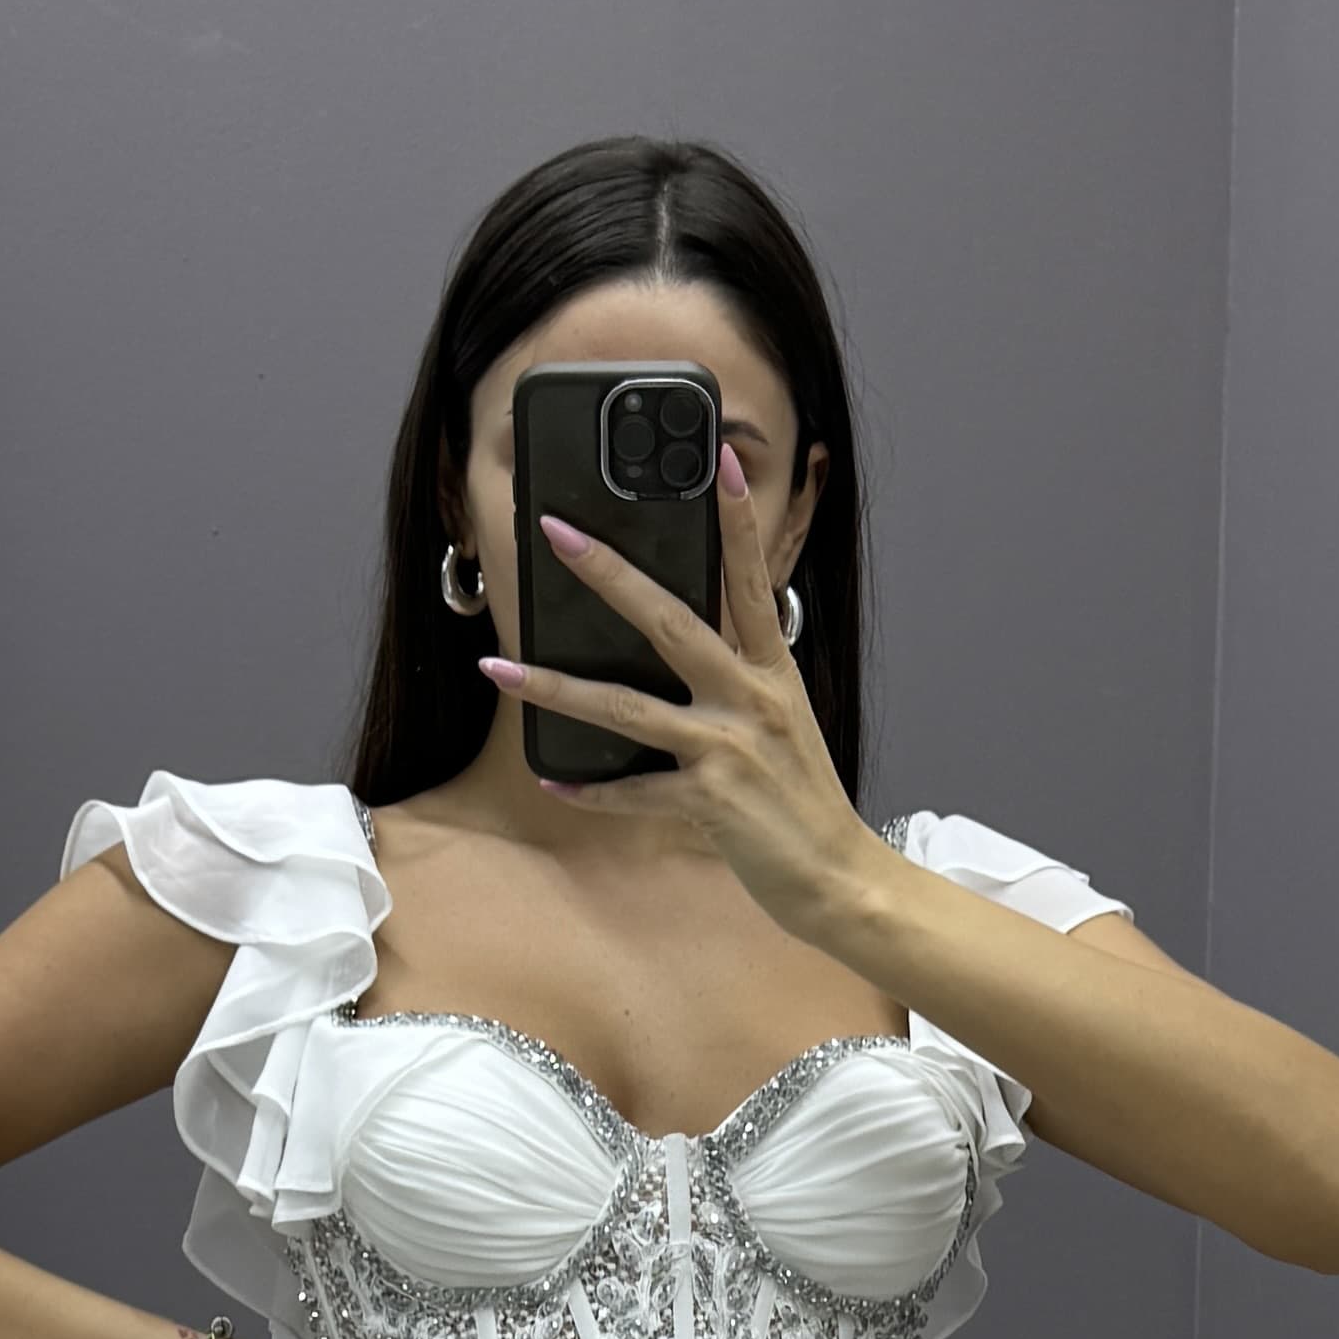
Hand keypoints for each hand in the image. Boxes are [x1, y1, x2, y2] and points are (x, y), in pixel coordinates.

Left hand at [481, 454, 877, 953]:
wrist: (839, 879)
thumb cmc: (804, 802)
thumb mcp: (785, 724)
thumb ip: (743, 681)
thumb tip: (693, 648)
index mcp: (773, 673)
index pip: (751, 579)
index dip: (737, 519)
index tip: (720, 460)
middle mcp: (751, 699)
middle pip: (670, 620)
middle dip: (610, 573)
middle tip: (559, 531)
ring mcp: (729, 748)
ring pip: (627, 706)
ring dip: (555, 687)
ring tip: (498, 670)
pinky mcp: (711, 800)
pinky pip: (635, 791)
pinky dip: (593, 790)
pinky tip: (554, 782)